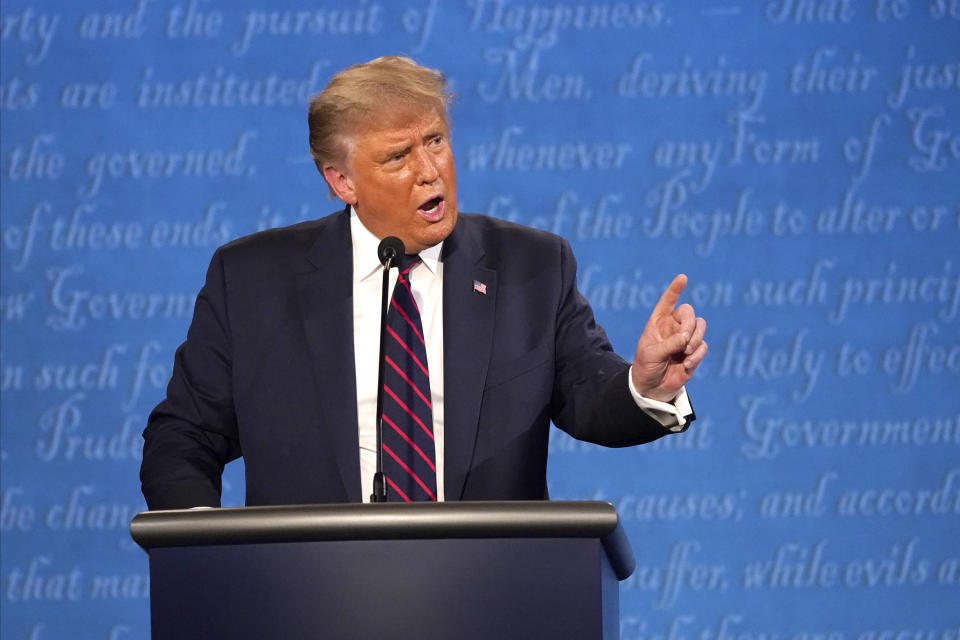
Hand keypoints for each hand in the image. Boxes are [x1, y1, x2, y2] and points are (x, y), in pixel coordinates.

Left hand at [631, 274, 707, 401]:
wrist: (653, 387)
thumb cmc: (646, 367)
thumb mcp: (651, 354)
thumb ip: (668, 344)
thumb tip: (686, 337)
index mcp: (658, 322)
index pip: (667, 302)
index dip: (674, 290)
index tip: (682, 278)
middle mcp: (673, 327)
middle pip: (689, 313)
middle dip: (690, 325)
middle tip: (684, 340)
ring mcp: (685, 339)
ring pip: (701, 327)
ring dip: (696, 339)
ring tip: (686, 352)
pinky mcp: (694, 352)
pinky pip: (703, 346)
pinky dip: (697, 355)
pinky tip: (687, 364)